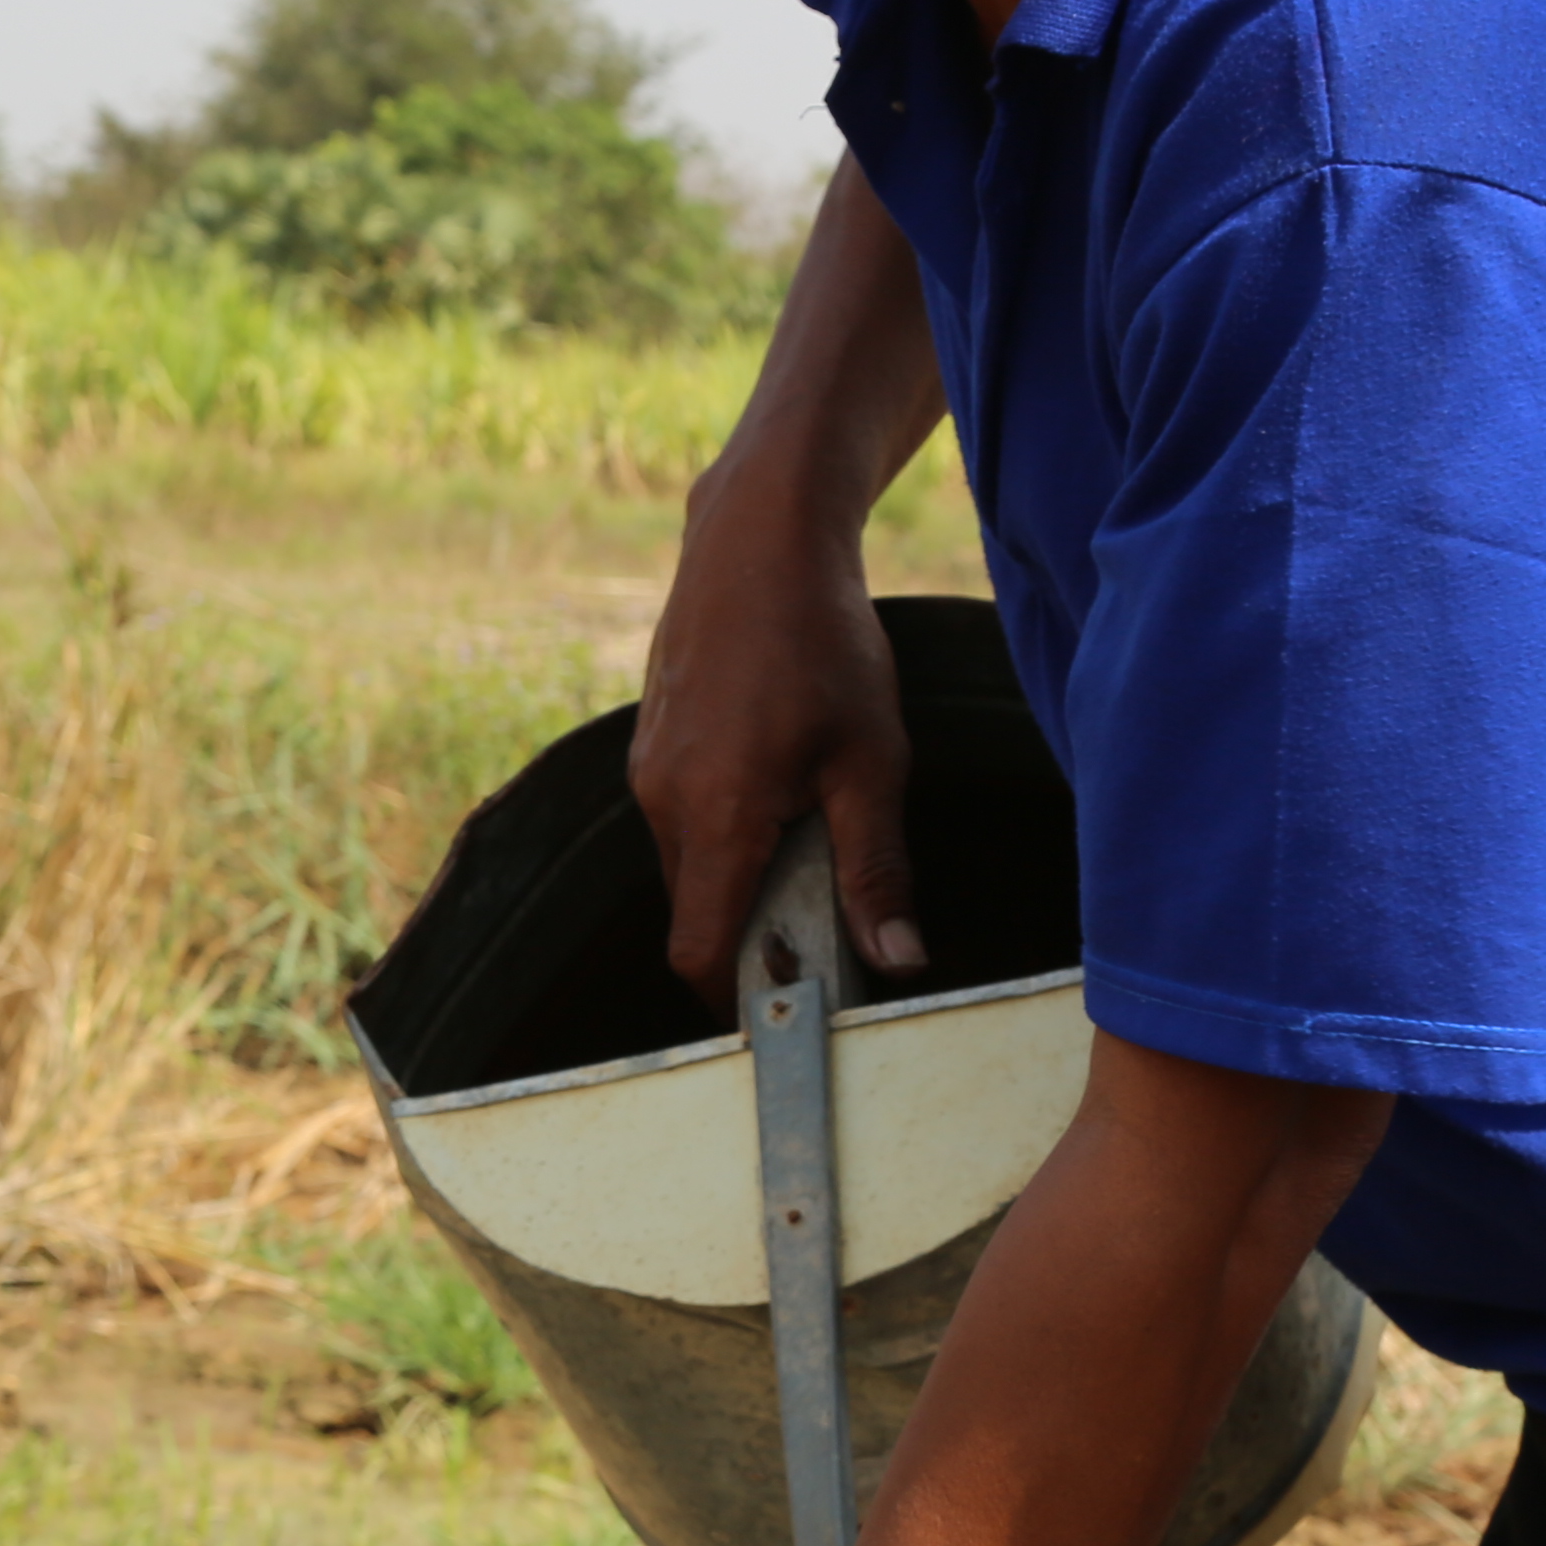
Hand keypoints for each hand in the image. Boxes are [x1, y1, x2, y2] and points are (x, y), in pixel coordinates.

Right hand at [635, 489, 921, 991]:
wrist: (757, 539)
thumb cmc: (822, 640)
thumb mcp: (871, 760)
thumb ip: (877, 869)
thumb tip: (897, 961)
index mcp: (716, 814)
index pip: (699, 951)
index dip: (735, 999)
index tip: (786, 1006)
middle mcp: (662, 799)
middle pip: (695, 911)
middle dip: (751, 932)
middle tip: (827, 916)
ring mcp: (648, 768)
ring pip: (688, 862)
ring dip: (740, 874)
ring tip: (812, 826)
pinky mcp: (651, 743)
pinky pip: (681, 815)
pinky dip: (725, 828)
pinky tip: (782, 777)